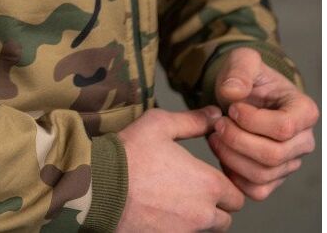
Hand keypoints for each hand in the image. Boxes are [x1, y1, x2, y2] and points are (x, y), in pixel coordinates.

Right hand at [117, 105, 244, 230]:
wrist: (100, 185)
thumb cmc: (131, 152)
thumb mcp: (160, 124)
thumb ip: (193, 121)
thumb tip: (214, 116)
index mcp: (208, 184)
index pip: (237, 195)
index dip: (225, 184)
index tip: (209, 176)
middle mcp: (203, 213)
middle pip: (225, 217)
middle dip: (215, 205)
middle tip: (194, 188)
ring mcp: (185, 231)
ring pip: (204, 229)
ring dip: (197, 217)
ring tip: (174, 198)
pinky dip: (176, 225)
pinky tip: (159, 209)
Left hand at [206, 47, 318, 201]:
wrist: (239, 95)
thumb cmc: (246, 77)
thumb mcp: (242, 60)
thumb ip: (239, 70)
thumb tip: (234, 93)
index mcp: (304, 110)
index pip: (284, 128)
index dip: (252, 121)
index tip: (233, 108)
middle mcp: (303, 141)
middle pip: (273, 155)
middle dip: (237, 140)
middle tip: (217, 124)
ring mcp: (290, 162)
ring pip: (263, 175)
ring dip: (231, 157)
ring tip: (215, 135)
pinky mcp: (273, 178)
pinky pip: (256, 190)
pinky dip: (234, 175)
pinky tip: (222, 152)